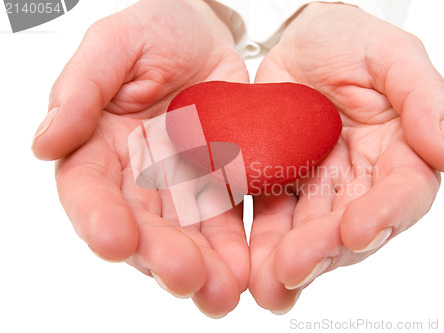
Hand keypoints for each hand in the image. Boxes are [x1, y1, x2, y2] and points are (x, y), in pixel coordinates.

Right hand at [32, 0, 249, 317]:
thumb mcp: (115, 45)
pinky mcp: (220, 184)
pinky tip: (244, 271)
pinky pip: (227, 220)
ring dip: (202, 267)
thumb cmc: (155, 30)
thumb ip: (80, 90)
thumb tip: (43, 142)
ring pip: (186, 235)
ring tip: (219, 293)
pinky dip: (234, 248)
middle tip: (184, 278)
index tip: (113, 241)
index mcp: (99, 145)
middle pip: (142, 225)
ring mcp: (179, 186)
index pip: (89, 190)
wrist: (206, 34)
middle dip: (160, 255)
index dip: (98, 217)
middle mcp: (136, 176)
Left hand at [249, 3, 443, 312]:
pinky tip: (247, 264)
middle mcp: (362, 180)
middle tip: (292, 269)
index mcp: (399, 153)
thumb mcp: (392, 55)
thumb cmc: (351, 42)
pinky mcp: (280, 184)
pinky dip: (259, 241)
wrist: (300, 40)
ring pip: (308, 231)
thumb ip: (425, 99)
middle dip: (323, 249)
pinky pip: (270, 215)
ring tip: (266, 284)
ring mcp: (319, 187)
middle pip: (349, 225)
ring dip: (288, 259)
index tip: (357, 231)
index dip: (384, 215)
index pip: (402, 194)